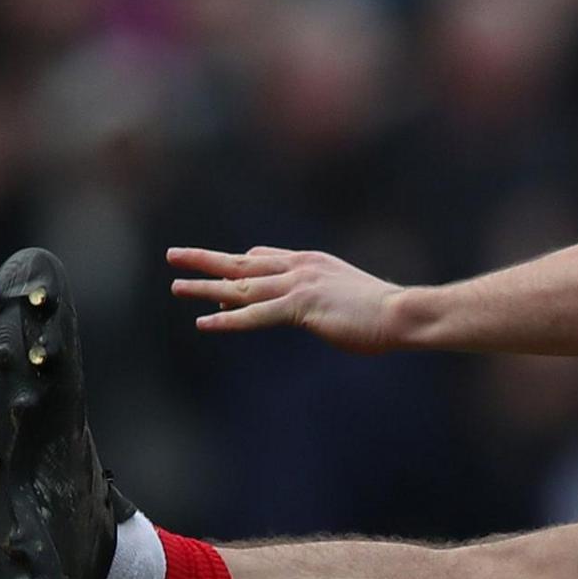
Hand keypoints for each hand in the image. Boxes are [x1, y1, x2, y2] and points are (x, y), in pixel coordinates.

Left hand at [168, 246, 404, 353]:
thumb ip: (323, 297)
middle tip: (174, 255)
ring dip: (204, 287)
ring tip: (176, 287)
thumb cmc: (383, 312)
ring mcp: (299, 285)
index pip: (263, 256)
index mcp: (311, 262)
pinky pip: (255, 314)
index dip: (238, 267)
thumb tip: (319, 310)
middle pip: (243, 262)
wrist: (403, 313)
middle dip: (206, 259)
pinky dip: (228, 319)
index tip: (219, 277)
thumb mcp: (347, 295)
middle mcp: (300, 267)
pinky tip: (204, 323)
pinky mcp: (301, 307)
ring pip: (242, 286)